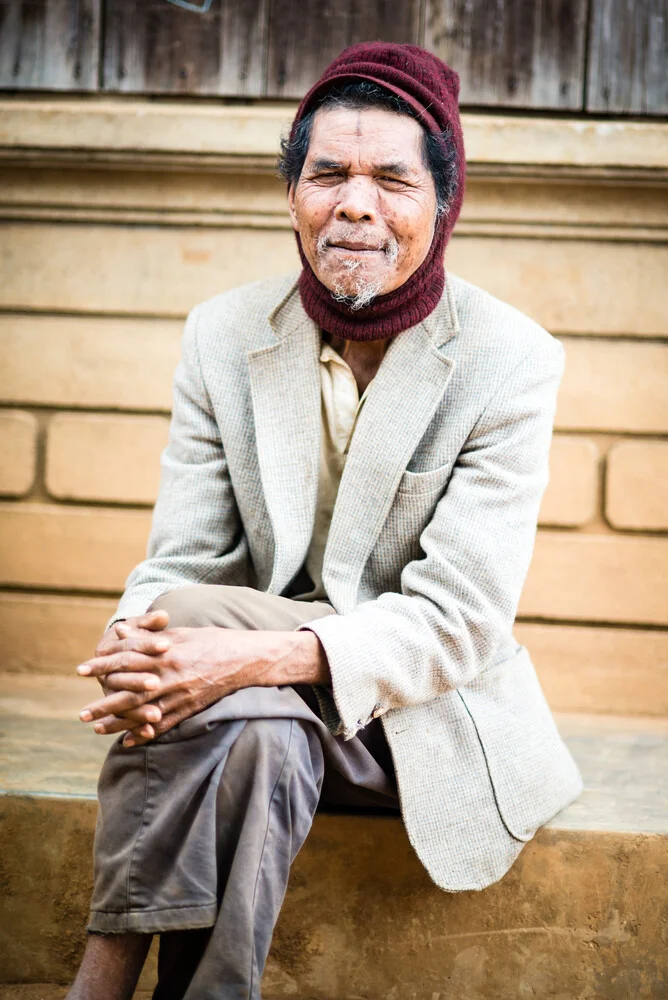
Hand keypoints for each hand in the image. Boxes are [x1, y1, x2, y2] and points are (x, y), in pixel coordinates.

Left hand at [77, 626, 276, 745]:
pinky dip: (146, 734)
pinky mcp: (190, 708)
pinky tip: (129, 741)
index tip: (81, 669)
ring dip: (119, 723)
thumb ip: (148, 635)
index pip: (126, 661)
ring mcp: (180, 696)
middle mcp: (170, 677)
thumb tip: (121, 630)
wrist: (243, 658)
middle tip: (83, 714)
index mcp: (165, 655)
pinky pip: (164, 725)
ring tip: (98, 729)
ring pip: (144, 713)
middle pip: (130, 694)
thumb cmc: (211, 640)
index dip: (102, 665)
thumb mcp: (178, 633)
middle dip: (104, 705)